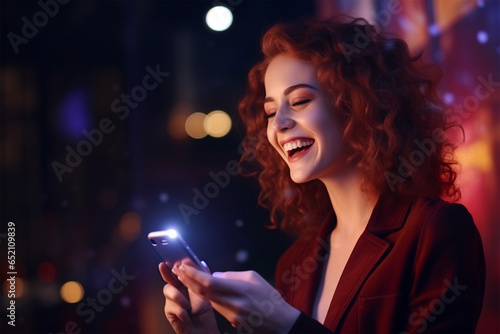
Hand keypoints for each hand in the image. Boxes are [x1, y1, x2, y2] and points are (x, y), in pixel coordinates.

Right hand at [159, 262, 218, 333]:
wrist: (203, 328)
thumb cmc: (204, 310)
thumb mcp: (205, 291)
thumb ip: (203, 277)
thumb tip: (202, 263)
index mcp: (185, 282)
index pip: (179, 270)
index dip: (175, 263)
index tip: (174, 258)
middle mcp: (177, 289)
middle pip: (168, 277)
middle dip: (165, 271)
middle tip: (163, 266)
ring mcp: (172, 300)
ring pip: (167, 290)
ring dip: (178, 297)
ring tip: (188, 306)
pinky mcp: (169, 310)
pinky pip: (171, 306)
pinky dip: (181, 311)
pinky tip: (187, 315)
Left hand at [176, 265, 299, 333]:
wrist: (281, 323)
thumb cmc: (270, 297)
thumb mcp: (255, 278)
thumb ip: (233, 275)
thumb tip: (216, 274)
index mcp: (241, 289)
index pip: (211, 282)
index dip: (194, 274)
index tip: (184, 266)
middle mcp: (235, 303)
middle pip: (205, 292)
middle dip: (189, 281)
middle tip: (179, 270)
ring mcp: (233, 315)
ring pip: (209, 300)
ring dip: (197, 289)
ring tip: (188, 278)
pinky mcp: (233, 323)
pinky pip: (218, 308)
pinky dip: (210, 298)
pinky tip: (205, 290)